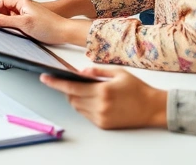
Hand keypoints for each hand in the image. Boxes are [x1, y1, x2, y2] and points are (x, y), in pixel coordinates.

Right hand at [0, 0, 74, 42]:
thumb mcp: (23, 23)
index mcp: (21, 1)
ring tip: (2, 30)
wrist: (64, 32)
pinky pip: (15, 23)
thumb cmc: (49, 26)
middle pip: (3, 9)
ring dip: (3, 23)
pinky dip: (11, 27)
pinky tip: (12, 33)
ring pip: (8, 17)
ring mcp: (26, 14)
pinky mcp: (28, 22)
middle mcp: (23, 6)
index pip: (0, 2)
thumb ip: (4, 21)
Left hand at [40, 67, 167, 129]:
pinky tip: (91, 99)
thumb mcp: (118, 73)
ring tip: (82, 90)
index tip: (44, 77)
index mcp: (102, 91)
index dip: (55, 83)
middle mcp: (100, 106)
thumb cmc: (137, 89)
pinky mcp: (103, 125)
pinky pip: (86, 114)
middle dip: (66, 89)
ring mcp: (101, 117)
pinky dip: (83, 106)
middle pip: (71, 98)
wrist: (152, 108)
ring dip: (74, 98)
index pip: (71, 87)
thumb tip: (80, 72)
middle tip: (67, 81)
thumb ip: (96, 71)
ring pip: (77, 107)